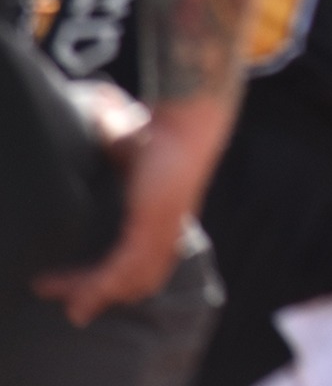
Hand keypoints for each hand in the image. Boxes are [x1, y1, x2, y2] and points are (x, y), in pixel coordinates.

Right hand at [32, 95, 232, 324]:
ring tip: (56, 293)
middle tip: (63, 301)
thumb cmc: (158, 132)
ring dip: (92, 292)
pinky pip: (126, 267)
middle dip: (96, 294)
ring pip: (128, 280)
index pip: (139, 265)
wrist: (184, 121)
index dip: (112, 280)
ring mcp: (162, 230)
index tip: (80, 283)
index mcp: (160, 221)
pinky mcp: (154, 223)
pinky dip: (102, 284)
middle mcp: (166, 233)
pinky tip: (80, 294)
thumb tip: (94, 119)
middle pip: (134, 281)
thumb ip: (108, 144)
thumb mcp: (123, 147)